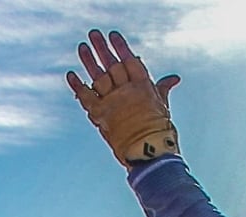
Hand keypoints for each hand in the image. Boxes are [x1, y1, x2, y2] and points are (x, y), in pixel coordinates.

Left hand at [67, 28, 179, 164]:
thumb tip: (174, 78)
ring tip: (82, 46)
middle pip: (112, 64)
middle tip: (93, 33)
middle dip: (102, 48)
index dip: (120, 47)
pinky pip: (85, 96)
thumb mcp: (163, 106)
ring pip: (98, 76)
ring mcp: (112, 101)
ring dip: (88, 60)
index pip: (129, 60)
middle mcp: (127, 90)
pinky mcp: (100, 114)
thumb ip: (162, 89)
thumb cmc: (159, 131)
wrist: (148, 153)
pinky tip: (71, 74)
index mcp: (143, 86)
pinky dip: (77, 85)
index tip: (112, 35)